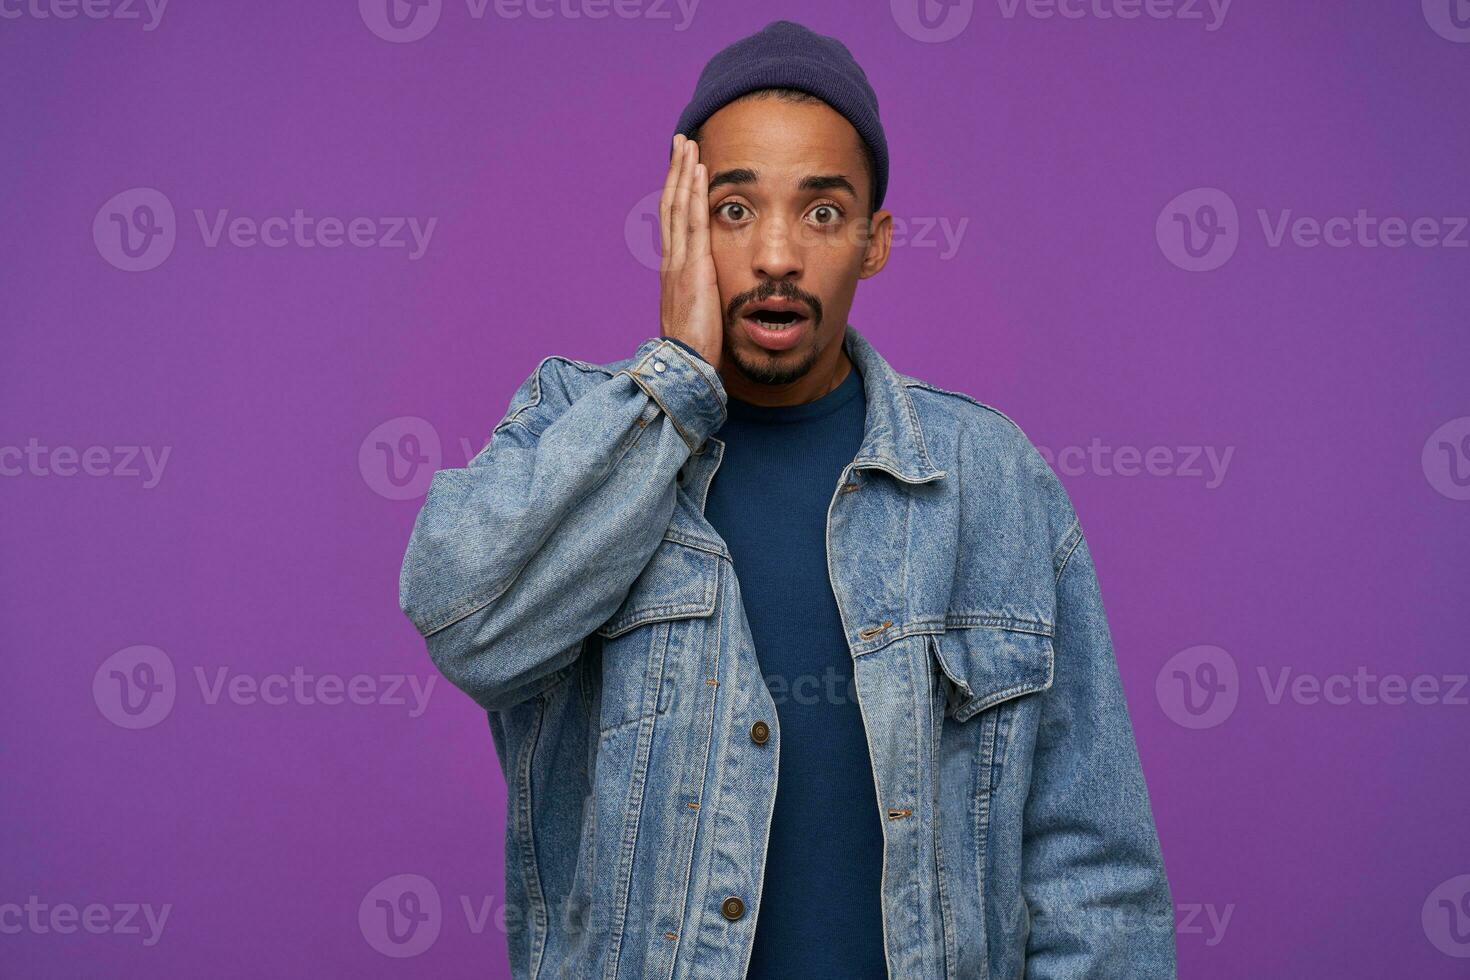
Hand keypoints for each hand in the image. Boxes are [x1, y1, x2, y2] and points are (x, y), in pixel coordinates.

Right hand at [659, 134, 722, 370]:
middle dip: (675, 172)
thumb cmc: (695, 348)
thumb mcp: (699, 314)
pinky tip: (698, 170)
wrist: (685, 366)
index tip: (682, 169)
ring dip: (683, 172)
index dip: (676, 193)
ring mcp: (679, 262)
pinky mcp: (693, 266)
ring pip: (678, 206)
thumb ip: (703, 296)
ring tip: (688, 144)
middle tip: (681, 143)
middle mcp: (672, 260)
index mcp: (673, 271)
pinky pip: (693, 221)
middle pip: (670, 205)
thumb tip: (712, 291)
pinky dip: (694, 192)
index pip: (673, 222)